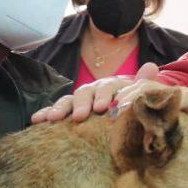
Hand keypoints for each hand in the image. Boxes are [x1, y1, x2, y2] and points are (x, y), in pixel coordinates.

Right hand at [30, 63, 162, 123]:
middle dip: (80, 104)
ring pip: (66, 102)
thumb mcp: (138, 93)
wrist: (122, 107)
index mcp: (109, 87)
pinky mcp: (67, 113)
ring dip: (59, 109)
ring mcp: (78, 101)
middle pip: (83, 94)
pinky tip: (36, 120)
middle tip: (80, 116)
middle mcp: (92, 91)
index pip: (105, 89)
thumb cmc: (130, 103)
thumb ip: (143, 82)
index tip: (103, 108)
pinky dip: (45, 114)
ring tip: (53, 118)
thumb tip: (151, 67)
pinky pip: (54, 112)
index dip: (104, 96)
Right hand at [116, 81, 187, 156]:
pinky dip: (128, 104)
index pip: (166, 94)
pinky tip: (112, 114)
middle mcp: (180, 94)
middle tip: (110, 112)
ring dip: (124, 98)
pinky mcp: (166, 105)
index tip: (128, 110)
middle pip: (149, 88)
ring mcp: (172, 98)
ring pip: (143, 90)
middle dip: (129, 97)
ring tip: (106, 111)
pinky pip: (144, 100)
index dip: (146, 100)